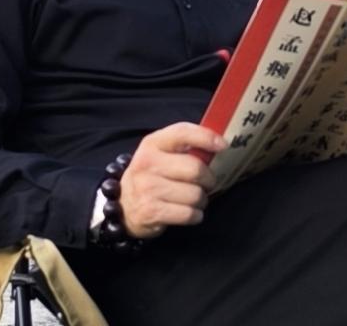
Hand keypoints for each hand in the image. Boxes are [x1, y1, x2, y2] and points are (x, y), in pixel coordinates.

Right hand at [118, 122, 227, 239]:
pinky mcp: (151, 211)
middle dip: (209, 178)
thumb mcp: (161, 153)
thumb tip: (220, 144)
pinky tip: (190, 212)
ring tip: (195, 198)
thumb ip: (185, 145)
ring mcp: (147, 188)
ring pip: (195, 194)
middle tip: (208, 182)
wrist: (123, 205)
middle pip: (195, 169)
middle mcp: (147, 163)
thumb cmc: (152, 175)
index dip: (206, 137)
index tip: (223, 146)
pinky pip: (188, 214)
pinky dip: (195, 215)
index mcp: (153, 143)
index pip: (182, 133)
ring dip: (202, 199)